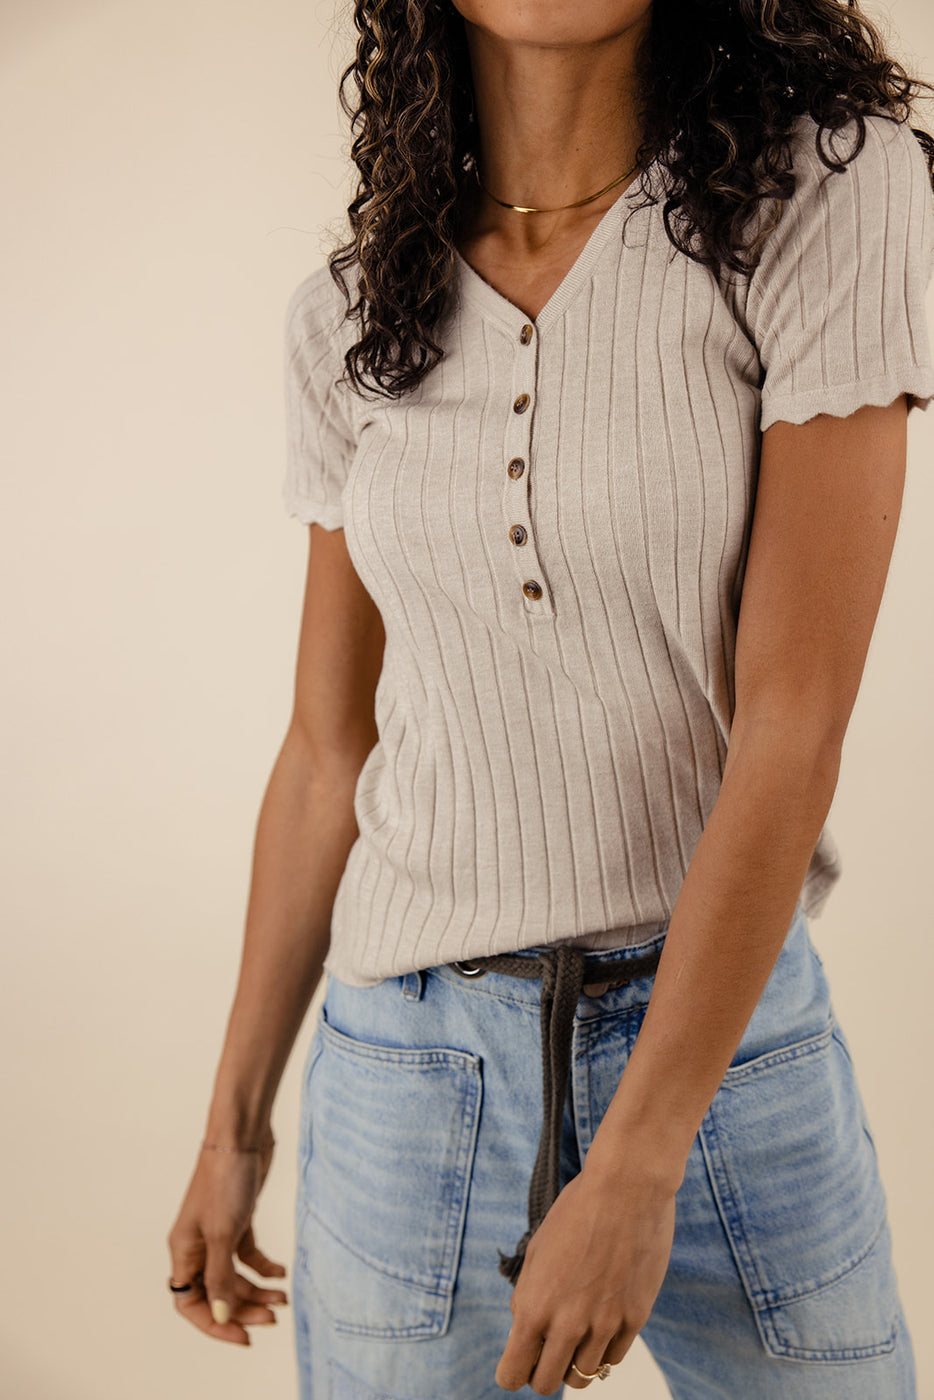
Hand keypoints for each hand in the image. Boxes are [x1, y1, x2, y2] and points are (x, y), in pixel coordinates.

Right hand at [167, 1141, 288, 1345]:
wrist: (242, 1134)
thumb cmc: (225, 1178)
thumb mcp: (224, 1233)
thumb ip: (221, 1277)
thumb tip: (221, 1316)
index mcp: (184, 1250)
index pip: (191, 1303)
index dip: (214, 1324)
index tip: (243, 1336)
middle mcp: (197, 1245)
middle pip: (216, 1292)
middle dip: (242, 1309)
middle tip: (272, 1318)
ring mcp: (218, 1232)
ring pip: (235, 1275)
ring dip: (257, 1290)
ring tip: (283, 1297)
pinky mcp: (238, 1219)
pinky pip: (249, 1255)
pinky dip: (264, 1266)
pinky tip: (282, 1271)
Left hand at [494, 1160, 676, 1392]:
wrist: (625, 1188)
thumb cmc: (576, 1212)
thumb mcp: (537, 1252)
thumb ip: (528, 1297)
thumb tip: (526, 1331)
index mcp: (533, 1307)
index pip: (512, 1375)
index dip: (513, 1371)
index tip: (520, 1360)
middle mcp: (566, 1325)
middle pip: (547, 1384)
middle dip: (542, 1371)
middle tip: (548, 1348)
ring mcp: (603, 1326)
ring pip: (583, 1377)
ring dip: (575, 1361)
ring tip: (577, 1332)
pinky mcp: (635, 1320)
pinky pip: (613, 1359)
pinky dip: (604, 1350)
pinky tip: (601, 1325)